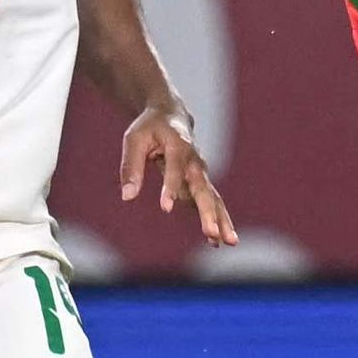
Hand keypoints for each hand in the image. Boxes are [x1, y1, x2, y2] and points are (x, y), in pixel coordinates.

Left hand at [119, 99, 235, 245]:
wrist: (172, 115)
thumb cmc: (150, 127)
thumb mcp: (134, 139)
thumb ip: (131, 166)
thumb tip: (127, 196)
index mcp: (179, 146)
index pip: (175, 170)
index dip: (170, 188)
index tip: (166, 208)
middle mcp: (195, 162)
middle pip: (203, 189)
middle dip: (208, 213)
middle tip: (211, 233)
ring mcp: (201, 173)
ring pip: (213, 199)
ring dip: (221, 221)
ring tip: (229, 242)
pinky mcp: (200, 183)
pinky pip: (210, 204)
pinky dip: (216, 221)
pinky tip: (216, 242)